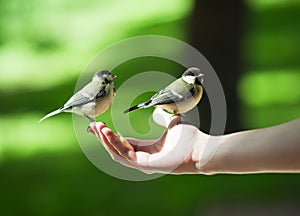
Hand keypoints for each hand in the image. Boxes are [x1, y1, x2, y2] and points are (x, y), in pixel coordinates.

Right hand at [88, 108, 209, 173]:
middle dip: (103, 137)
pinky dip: (114, 143)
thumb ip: (161, 118)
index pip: (124, 143)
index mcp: (147, 149)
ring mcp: (142, 163)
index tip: (99, 125)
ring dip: (105, 139)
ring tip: (96, 127)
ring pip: (117, 152)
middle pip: (116, 148)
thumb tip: (154, 112)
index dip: (110, 135)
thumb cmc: (189, 137)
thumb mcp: (171, 122)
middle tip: (91, 126)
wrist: (200, 147)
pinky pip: (124, 154)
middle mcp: (143, 157)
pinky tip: (107, 132)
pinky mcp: (144, 165)